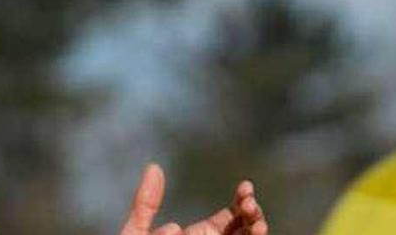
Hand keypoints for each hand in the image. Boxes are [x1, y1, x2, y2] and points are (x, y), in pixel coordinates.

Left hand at [119, 163, 267, 234]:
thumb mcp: (138, 232)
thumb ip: (147, 203)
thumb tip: (154, 166)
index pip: (231, 216)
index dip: (242, 201)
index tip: (245, 187)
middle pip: (245, 229)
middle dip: (253, 214)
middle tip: (250, 204)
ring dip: (255, 233)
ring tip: (257, 223)